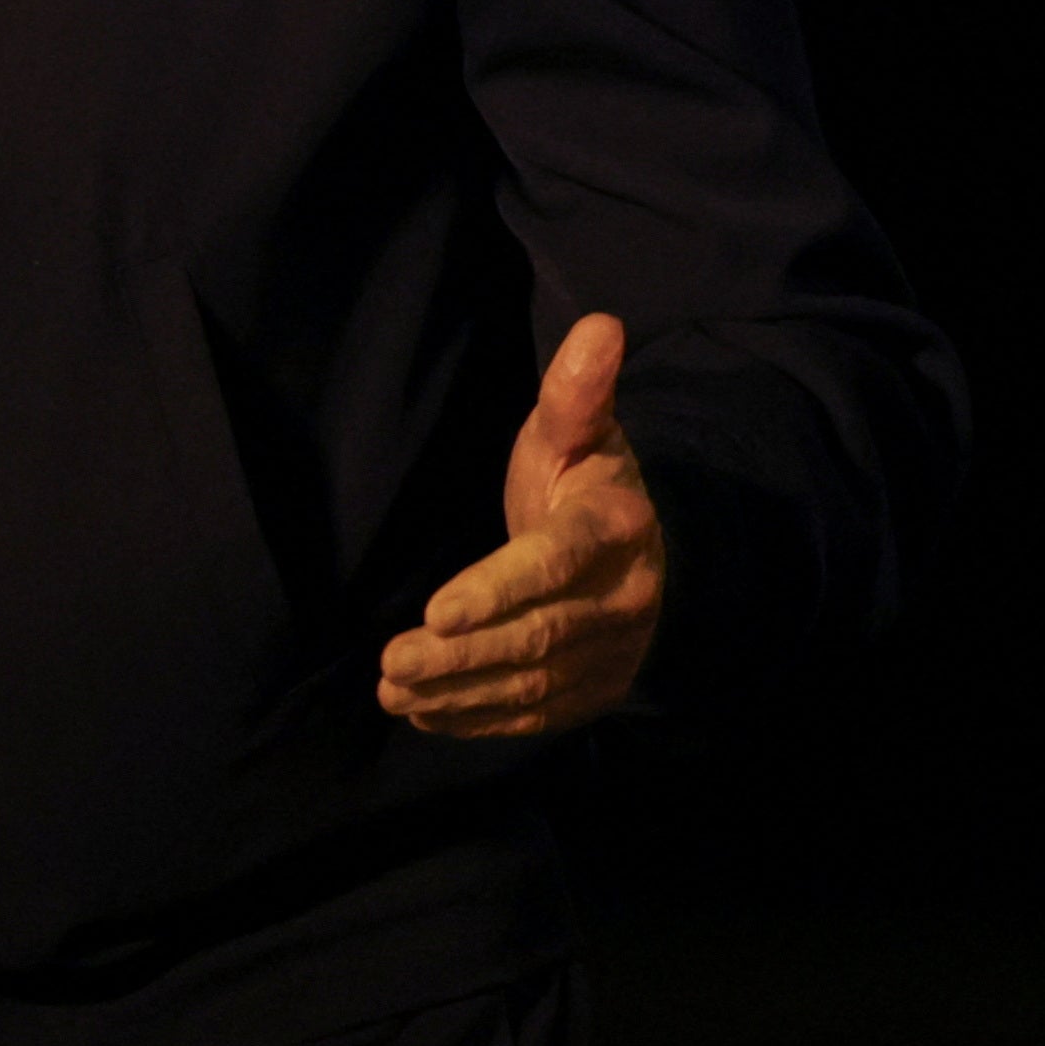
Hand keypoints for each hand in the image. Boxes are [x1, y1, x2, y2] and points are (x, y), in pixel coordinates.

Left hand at [378, 313, 664, 737]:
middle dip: (463, 653)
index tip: (436, 609)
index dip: (498, 589)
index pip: (555, 564)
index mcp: (612, 529)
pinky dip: (477, 720)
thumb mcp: (580, 432)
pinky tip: (424, 713)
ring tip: (394, 689)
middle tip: (392, 660)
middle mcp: (620, 600)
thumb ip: (577, 392)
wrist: (652, 554)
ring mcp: (609, 655)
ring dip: (459, 692)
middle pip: (537, 636)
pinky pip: (535, 717)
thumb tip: (599, 326)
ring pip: (532, 685)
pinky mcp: (593, 693)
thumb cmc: (590, 483)